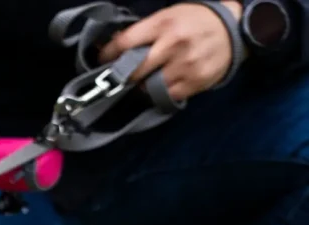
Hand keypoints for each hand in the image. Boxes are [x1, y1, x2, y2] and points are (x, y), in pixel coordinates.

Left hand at [98, 1, 241, 100]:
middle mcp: (173, 45)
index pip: (124, 43)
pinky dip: (160, 94)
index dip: (108, 56)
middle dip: (123, 76)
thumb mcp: (168, 16)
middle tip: (120, 77)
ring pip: (149, 87)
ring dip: (142, 87)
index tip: (102, 62)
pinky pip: (167, 96)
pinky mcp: (196, 81)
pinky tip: (162, 86)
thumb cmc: (195, 21)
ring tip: (146, 80)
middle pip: (133, 71)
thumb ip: (142, 32)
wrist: (235, 28)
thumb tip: (112, 48)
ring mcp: (186, 65)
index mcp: (163, 24)